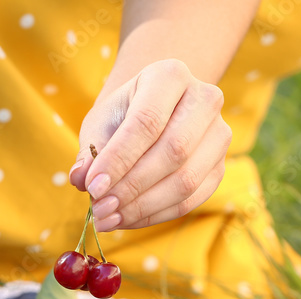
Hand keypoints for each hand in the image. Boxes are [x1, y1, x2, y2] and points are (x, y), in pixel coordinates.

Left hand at [69, 59, 231, 231]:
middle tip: (99, 208)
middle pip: (173, 152)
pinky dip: (155, 216)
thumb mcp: (99, 125)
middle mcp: (205, 99)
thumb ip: (89, 152)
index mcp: (170, 76)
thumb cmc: (121, 116)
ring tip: (108, 218)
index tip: (92, 187)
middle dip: (131, 187)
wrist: (151, 113)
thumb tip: (81, 178)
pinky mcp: (220, 166)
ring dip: (142, 207)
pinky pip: (191, 200)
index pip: (147, 122)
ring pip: (185, 181)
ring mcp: (219, 134)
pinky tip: (126, 220)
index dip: (119, 159)